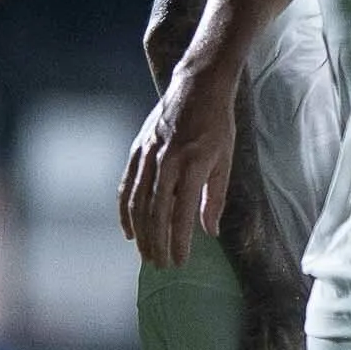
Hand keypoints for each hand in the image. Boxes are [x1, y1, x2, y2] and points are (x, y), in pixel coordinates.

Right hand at [117, 63, 238, 267]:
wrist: (197, 85)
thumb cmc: (217, 124)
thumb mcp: (225, 160)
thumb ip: (215, 198)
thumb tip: (209, 232)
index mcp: (193, 163)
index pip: (182, 212)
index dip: (179, 241)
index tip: (179, 262)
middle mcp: (167, 160)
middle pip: (156, 212)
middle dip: (157, 242)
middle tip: (160, 265)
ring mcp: (148, 153)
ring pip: (137, 202)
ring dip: (140, 232)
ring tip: (145, 254)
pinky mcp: (138, 149)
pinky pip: (127, 185)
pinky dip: (125, 211)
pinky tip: (129, 230)